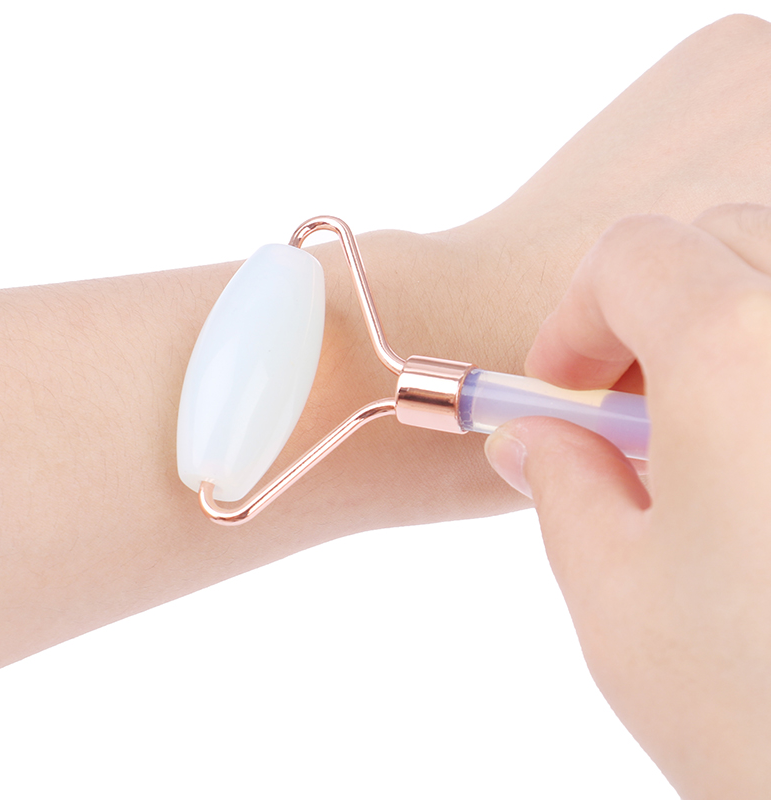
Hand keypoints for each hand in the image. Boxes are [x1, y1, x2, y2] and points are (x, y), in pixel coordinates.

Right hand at [485, 204, 770, 796]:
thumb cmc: (767, 723)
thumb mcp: (617, 597)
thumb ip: (559, 485)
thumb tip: (526, 437)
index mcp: (741, 354)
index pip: (634, 257)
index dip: (576, 316)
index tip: (560, 389)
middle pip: (726, 240)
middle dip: (654, 308)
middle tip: (632, 411)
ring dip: (731, 331)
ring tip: (710, 442)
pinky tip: (767, 468)